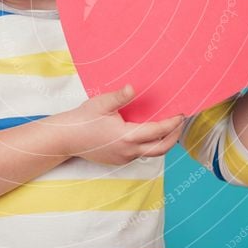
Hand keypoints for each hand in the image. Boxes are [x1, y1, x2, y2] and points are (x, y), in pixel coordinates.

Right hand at [58, 84, 185, 164]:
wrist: (67, 138)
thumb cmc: (83, 119)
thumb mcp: (101, 103)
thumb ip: (119, 96)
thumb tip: (133, 87)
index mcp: (127, 136)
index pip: (158, 131)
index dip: (172, 123)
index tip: (181, 114)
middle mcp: (129, 151)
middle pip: (161, 148)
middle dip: (174, 136)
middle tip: (180, 123)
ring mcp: (124, 157)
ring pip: (152, 153)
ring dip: (163, 141)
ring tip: (169, 127)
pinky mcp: (119, 160)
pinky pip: (140, 153)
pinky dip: (150, 144)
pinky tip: (149, 133)